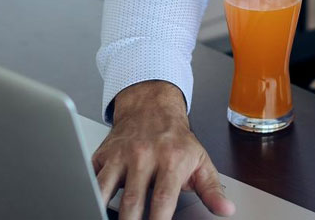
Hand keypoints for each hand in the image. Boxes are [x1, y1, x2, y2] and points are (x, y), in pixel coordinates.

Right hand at [92, 81, 235, 219]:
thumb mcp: (200, 161)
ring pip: (104, 189)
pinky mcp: (102, 155)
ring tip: (103, 218)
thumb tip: (226, 209)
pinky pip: (90, 178)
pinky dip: (88, 193)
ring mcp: (120, 155)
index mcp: (171, 160)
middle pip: (132, 201)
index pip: (164, 199)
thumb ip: (212, 189)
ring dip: (102, 208)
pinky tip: (91, 203)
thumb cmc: (176, 138)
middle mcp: (144, 156)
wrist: (151, 107)